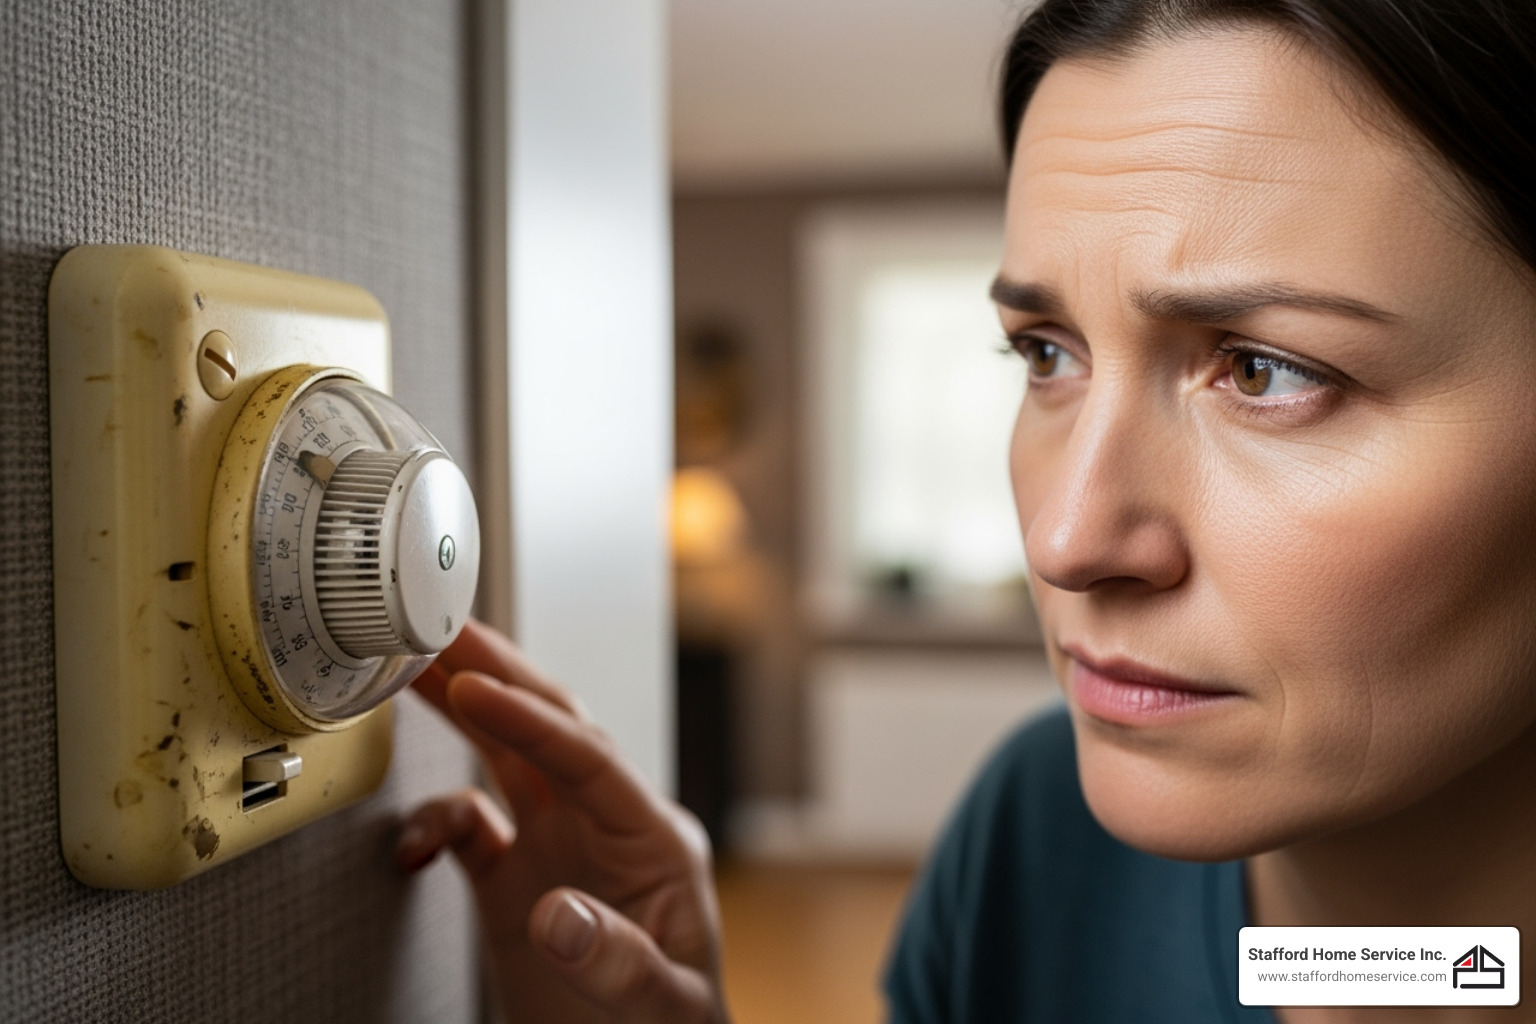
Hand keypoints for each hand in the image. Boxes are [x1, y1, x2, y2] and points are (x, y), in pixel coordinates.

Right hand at [399, 618, 728, 1022]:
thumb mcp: (666, 1008)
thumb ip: (619, 962)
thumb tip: (555, 914)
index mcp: (652, 839)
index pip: (589, 757)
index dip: (529, 719)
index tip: (473, 686)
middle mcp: (603, 829)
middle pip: (549, 730)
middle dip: (498, 675)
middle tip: (442, 629)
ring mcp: (559, 848)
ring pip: (505, 758)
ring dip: (462, 713)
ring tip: (412, 669)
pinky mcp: (517, 879)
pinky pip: (468, 827)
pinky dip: (432, 823)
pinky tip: (411, 845)